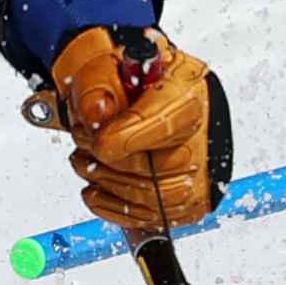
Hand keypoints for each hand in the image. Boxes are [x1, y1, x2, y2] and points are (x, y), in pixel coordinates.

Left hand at [40, 25, 229, 234]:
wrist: (132, 96)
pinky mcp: (185, 202)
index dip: (129, 136)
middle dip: (109, 160)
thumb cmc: (124, 82)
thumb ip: (96, 87)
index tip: (99, 140)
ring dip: (107, 182)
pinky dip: (113, 205)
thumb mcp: (104, 67)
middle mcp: (200, 133)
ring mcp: (197, 172)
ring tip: (86, 161)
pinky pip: (150, 216)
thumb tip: (98, 115)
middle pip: (159, 167)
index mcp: (187, 91)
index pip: (169, 122)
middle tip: (85, 142)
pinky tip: (96, 187)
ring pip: (153, 197)